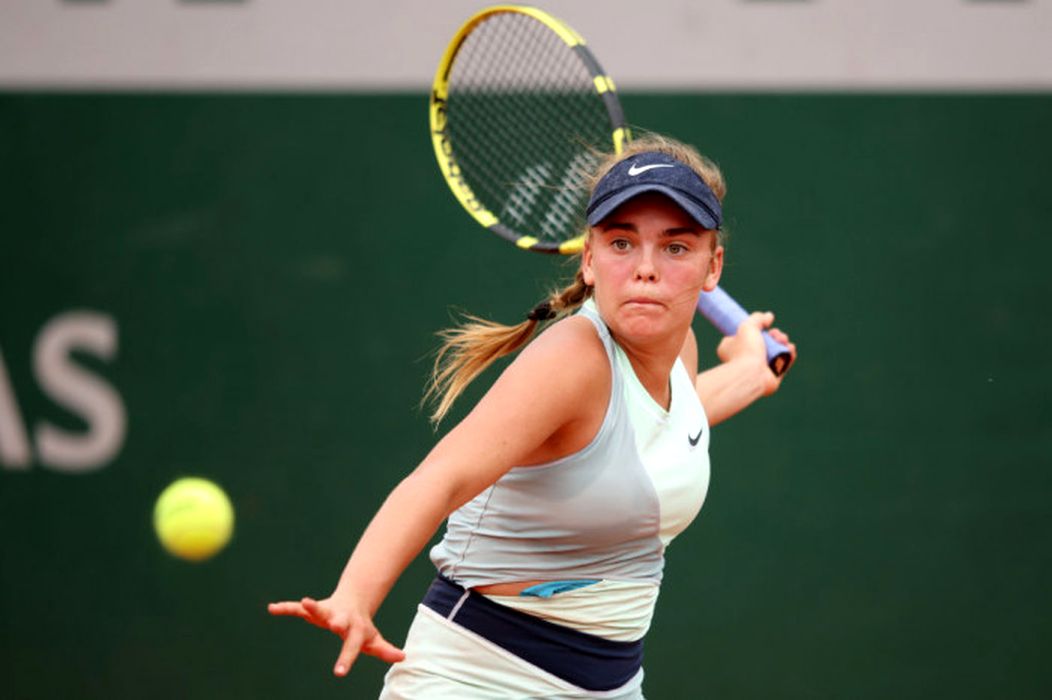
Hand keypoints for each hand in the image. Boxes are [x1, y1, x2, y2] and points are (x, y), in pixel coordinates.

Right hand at [268, 594, 405, 675]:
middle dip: (337, 622)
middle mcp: (341, 619)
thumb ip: (385, 650)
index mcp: (355, 629)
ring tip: (304, 602)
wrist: (354, 601)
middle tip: (334, 624)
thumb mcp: (374, 640)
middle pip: (339, 621)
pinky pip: (298, 608)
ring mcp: (327, 612)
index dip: (346, 659)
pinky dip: (286, 608)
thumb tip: (403, 657)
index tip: (338, 673)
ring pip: (319, 608)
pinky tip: (273, 608)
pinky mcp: (314, 609)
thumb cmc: (362, 627)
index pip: (352, 646)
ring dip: (311, 606)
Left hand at [716, 311, 796, 394]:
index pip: (744, 337)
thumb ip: (758, 318)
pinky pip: (783, 363)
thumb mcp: (747, 326)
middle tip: (776, 334)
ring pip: (775, 352)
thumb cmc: (745, 350)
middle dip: (775, 335)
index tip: (764, 325)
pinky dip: (789, 355)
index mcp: (732, 349)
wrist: (751, 375)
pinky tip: (790, 349)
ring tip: (783, 340)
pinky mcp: (773, 377)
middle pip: (765, 343)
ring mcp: (759, 369)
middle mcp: (745, 359)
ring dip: (783, 343)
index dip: (757, 330)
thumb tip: (769, 316)